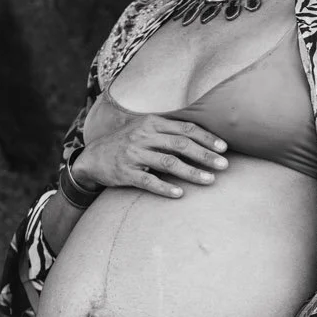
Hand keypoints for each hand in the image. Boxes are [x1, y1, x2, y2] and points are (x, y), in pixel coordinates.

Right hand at [73, 115, 228, 199]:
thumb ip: (169, 130)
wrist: (92, 158)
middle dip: (205, 155)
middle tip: (224, 165)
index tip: (224, 147)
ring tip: (210, 180)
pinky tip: (180, 194)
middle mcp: (143, 136)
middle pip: (181, 144)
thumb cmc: (126, 144)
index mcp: (152, 123)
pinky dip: (165, 188)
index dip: (206, 138)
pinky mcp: (125, 173)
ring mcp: (134, 155)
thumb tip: (202, 138)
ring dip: (192, 172)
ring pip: (168, 163)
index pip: (185, 128)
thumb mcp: (144, 129)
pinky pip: (148, 181)